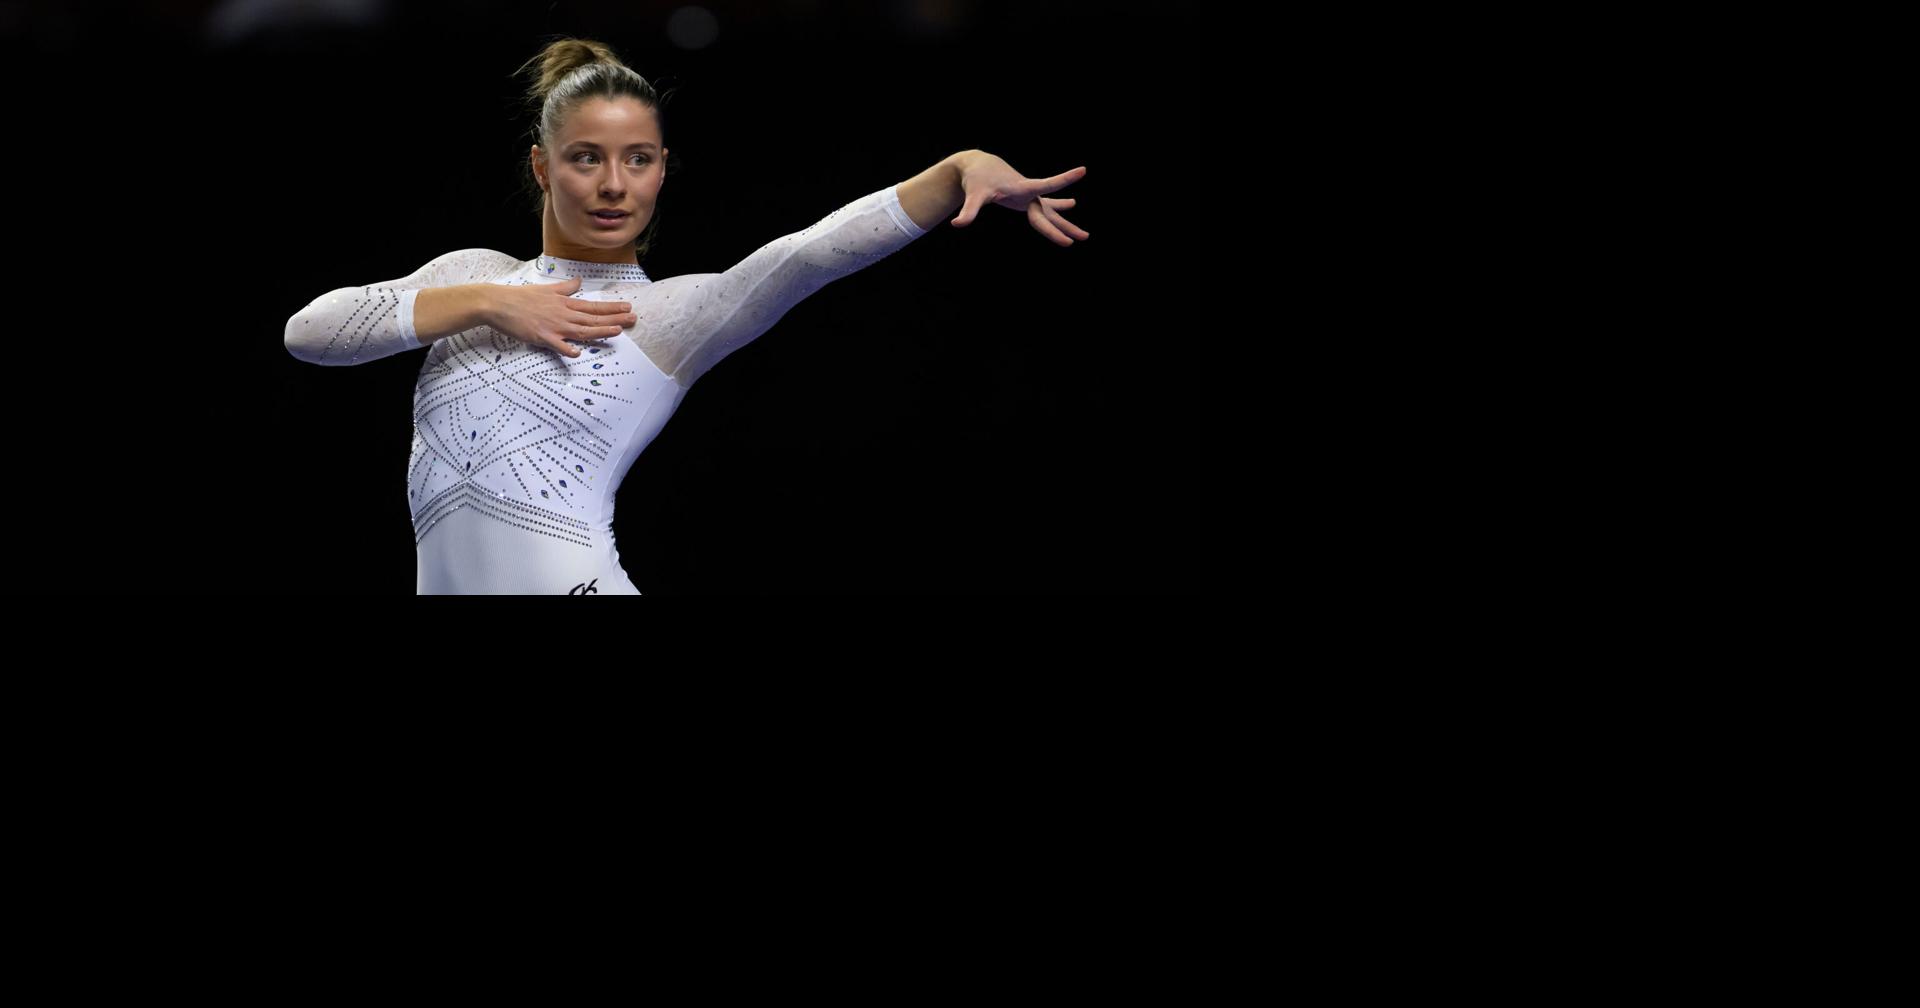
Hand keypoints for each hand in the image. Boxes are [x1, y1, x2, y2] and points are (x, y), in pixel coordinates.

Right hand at [485, 276, 635, 357]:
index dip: (611, 308)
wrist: (497, 303)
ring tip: (617, 331)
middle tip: (633, 319)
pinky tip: (578, 353)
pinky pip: (556, 344)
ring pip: (580, 330)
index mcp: (564, 303)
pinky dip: (567, 348)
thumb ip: (565, 288)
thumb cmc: (520, 297)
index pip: (592, 306)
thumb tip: (578, 281)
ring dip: (600, 331)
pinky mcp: (540, 336)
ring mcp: (553, 326)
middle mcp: (562, 314)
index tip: (628, 307)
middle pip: (592, 318)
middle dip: (614, 319)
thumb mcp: (546, 289)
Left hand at [950, 151, 1088, 246]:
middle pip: (1049, 214)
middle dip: (1064, 227)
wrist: (978, 166)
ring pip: (1051, 213)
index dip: (1064, 180)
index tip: (1083, 170)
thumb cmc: (977, 179)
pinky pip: (1045, 207)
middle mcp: (1029, 193)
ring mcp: (1029, 196)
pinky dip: (1058, 207)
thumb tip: (957, 224)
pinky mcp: (1026, 197)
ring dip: (1066, 224)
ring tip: (1084, 235)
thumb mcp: (973, 196)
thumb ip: (969, 211)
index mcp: (1022, 188)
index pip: (1046, 185)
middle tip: (1083, 238)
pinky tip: (1071, 204)